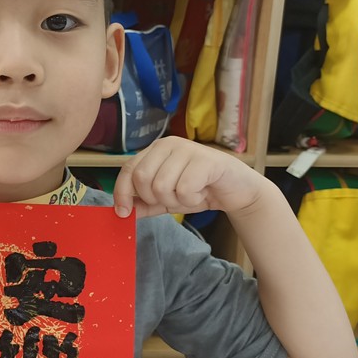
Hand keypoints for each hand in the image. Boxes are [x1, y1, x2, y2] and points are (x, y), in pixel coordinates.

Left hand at [113, 137, 264, 218]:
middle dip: (155, 199)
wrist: (236, 190)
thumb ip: (143, 204)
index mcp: (155, 150)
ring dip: (175, 201)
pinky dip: (191, 200)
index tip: (123, 213)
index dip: (122, 193)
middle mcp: (168, 144)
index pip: (128, 169)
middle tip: (173, 199)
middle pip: (142, 178)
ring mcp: (187, 149)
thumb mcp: (165, 200)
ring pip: (161, 186)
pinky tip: (202, 192)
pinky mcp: (205, 160)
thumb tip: (120, 212)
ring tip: (190, 194)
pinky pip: (184, 189)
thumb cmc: (199, 190)